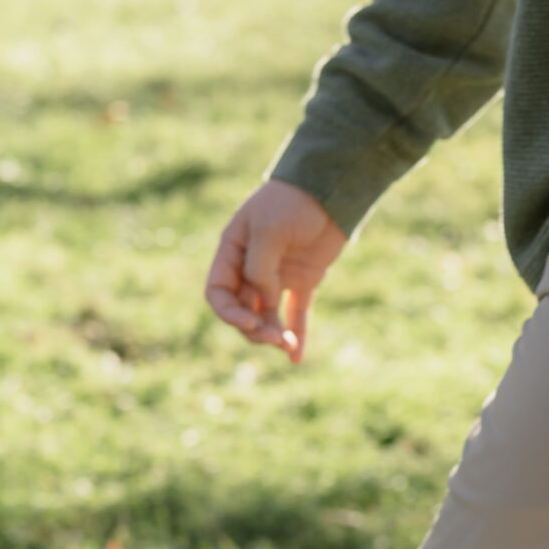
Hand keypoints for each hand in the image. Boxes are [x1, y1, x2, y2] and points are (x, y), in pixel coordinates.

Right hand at [204, 181, 347, 364]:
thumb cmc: (292, 202)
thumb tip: (263, 303)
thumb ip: (260, 268)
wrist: (330, 190)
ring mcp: (277, 276)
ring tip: (287, 345)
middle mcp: (251, 267)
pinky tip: (297, 358)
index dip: (229, 314)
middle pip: (242, 310)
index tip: (250, 323)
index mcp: (232, 252)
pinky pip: (297, 313)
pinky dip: (297, 335)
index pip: (218, 293)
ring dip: (274, 334)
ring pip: (268, 316)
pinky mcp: (304, 281)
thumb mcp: (269, 231)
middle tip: (274, 338)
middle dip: (254, 328)